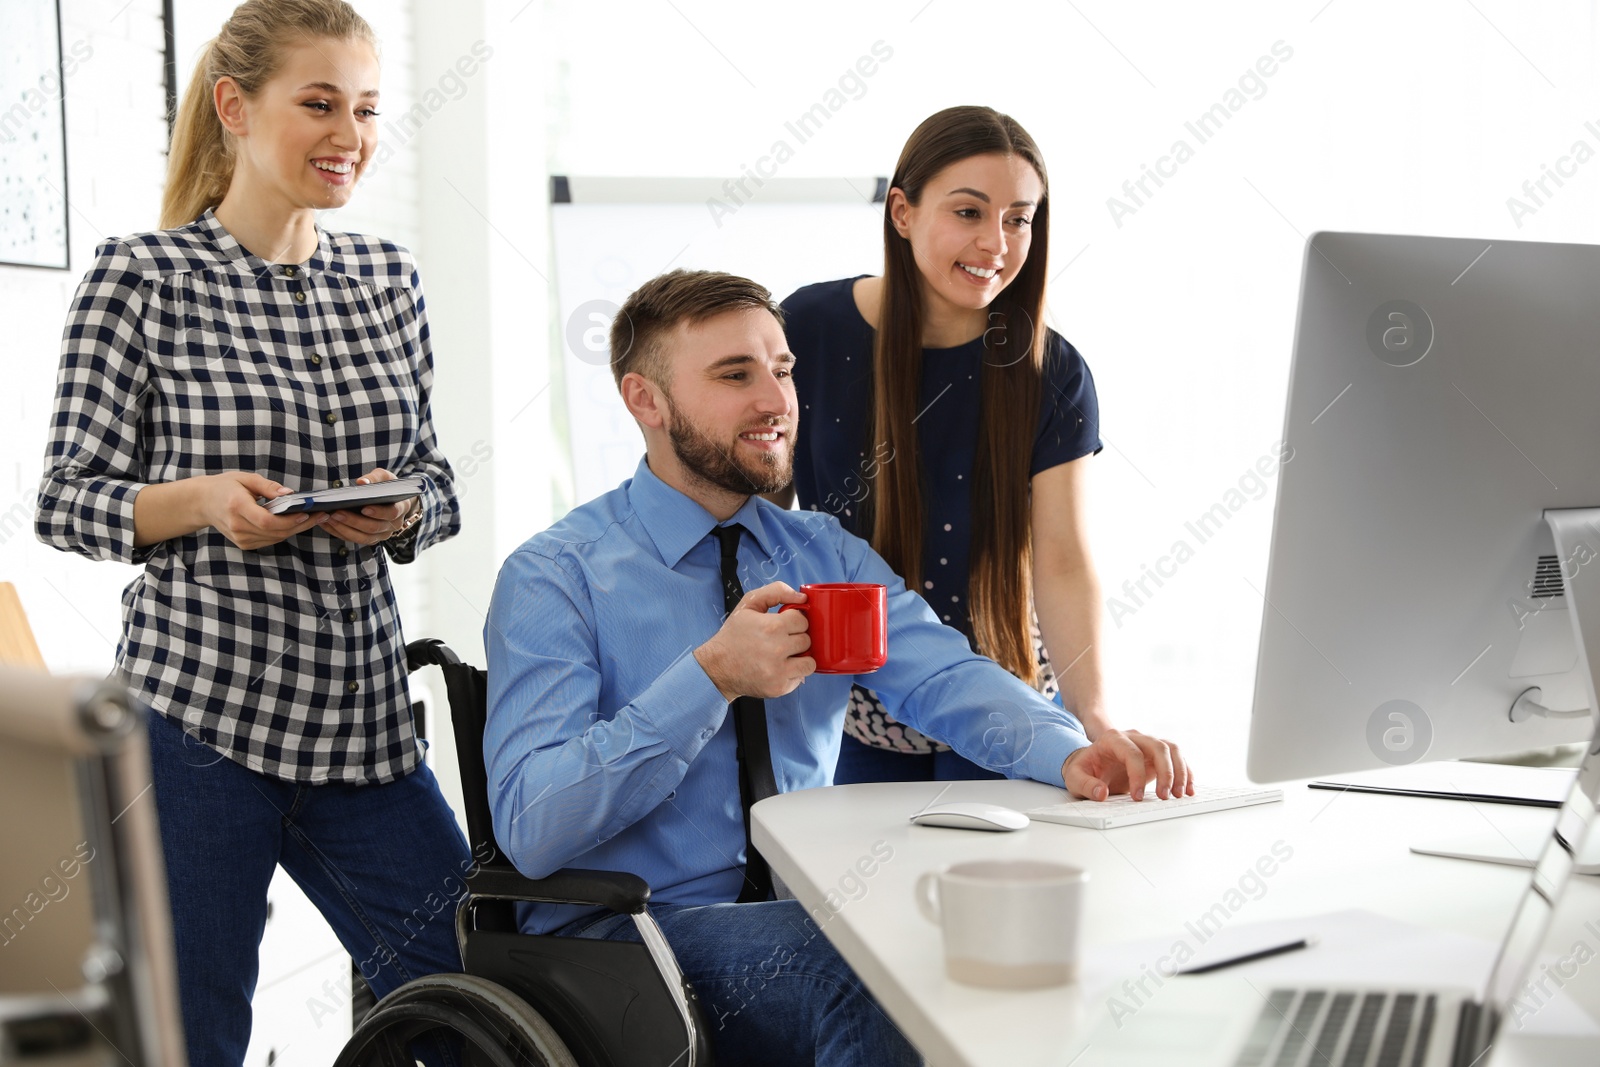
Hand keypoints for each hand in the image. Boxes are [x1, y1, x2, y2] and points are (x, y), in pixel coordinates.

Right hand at [194, 471, 326, 550]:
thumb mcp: (245, 478)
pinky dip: (284, 532)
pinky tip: (295, 523)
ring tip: (314, 518)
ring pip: (275, 538)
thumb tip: (290, 493)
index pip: (266, 521)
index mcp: (237, 507)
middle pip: (275, 532)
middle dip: (300, 525)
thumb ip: (268, 487)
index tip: (306, 513)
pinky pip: (270, 540)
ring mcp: (240, 538)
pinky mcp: (244, 544)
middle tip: (321, 515)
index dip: (289, 520)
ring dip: (296, 529)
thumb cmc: (225, 487)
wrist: (202, 503)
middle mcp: (238, 526)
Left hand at [319, 468, 416, 545]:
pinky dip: (339, 533)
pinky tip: (326, 524)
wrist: (391, 500)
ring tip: (328, 519)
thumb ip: (375, 477)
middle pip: (374, 528)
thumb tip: (362, 482)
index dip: (378, 512)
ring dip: (344, 529)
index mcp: (400, 508)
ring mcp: (382, 534)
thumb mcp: (385, 477)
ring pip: (363, 538)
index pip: (391, 513)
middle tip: (336, 513)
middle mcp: (393, 525)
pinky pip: (354, 539)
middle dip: (354, 521)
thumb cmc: (386, 486)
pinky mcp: (370, 539)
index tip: (364, 508)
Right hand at [694, 582, 813, 700]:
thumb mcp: (748, 604)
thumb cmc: (733, 635)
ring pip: (809, 662)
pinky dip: (793, 673)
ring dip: (800, 658)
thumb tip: (802, 598)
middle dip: (795, 639)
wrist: (716, 667)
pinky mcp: (779, 687)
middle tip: (780, 641)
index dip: (792, 622)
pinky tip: (778, 668)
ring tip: (784, 655)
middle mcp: (777, 649)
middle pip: (807, 640)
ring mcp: (778, 671)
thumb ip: (775, 592)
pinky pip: (801, 677)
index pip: (802, 621)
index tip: (782, 626)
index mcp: (771, 627)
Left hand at [1061, 729, 1191, 801]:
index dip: (1137, 775)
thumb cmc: (1084, 768)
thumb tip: (1101, 794)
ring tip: (1180, 795)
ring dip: (1180, 771)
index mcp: (1112, 738)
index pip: (1132, 753)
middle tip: (1165, 797)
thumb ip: (1085, 785)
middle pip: (1158, 746)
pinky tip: (1188, 789)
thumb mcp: (1074, 777)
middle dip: (1166, 772)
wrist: (1090, 762)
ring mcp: (1146, 744)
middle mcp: (1133, 737)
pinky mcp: (1155, 755)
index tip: (1137, 798)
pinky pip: (1176, 758)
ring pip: (1171, 749)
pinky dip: (1185, 772)